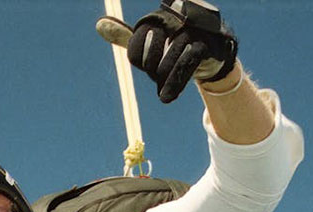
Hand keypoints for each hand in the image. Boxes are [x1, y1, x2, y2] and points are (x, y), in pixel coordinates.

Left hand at [97, 1, 237, 102]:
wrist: (214, 55)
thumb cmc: (178, 47)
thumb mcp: (152, 42)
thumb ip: (127, 36)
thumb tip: (99, 24)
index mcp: (160, 14)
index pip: (140, 36)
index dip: (139, 58)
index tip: (146, 68)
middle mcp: (177, 17)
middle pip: (154, 46)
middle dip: (153, 69)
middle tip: (157, 79)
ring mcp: (194, 29)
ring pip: (171, 56)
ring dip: (165, 79)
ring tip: (163, 95)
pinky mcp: (207, 43)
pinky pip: (187, 64)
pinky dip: (175, 83)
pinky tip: (167, 97)